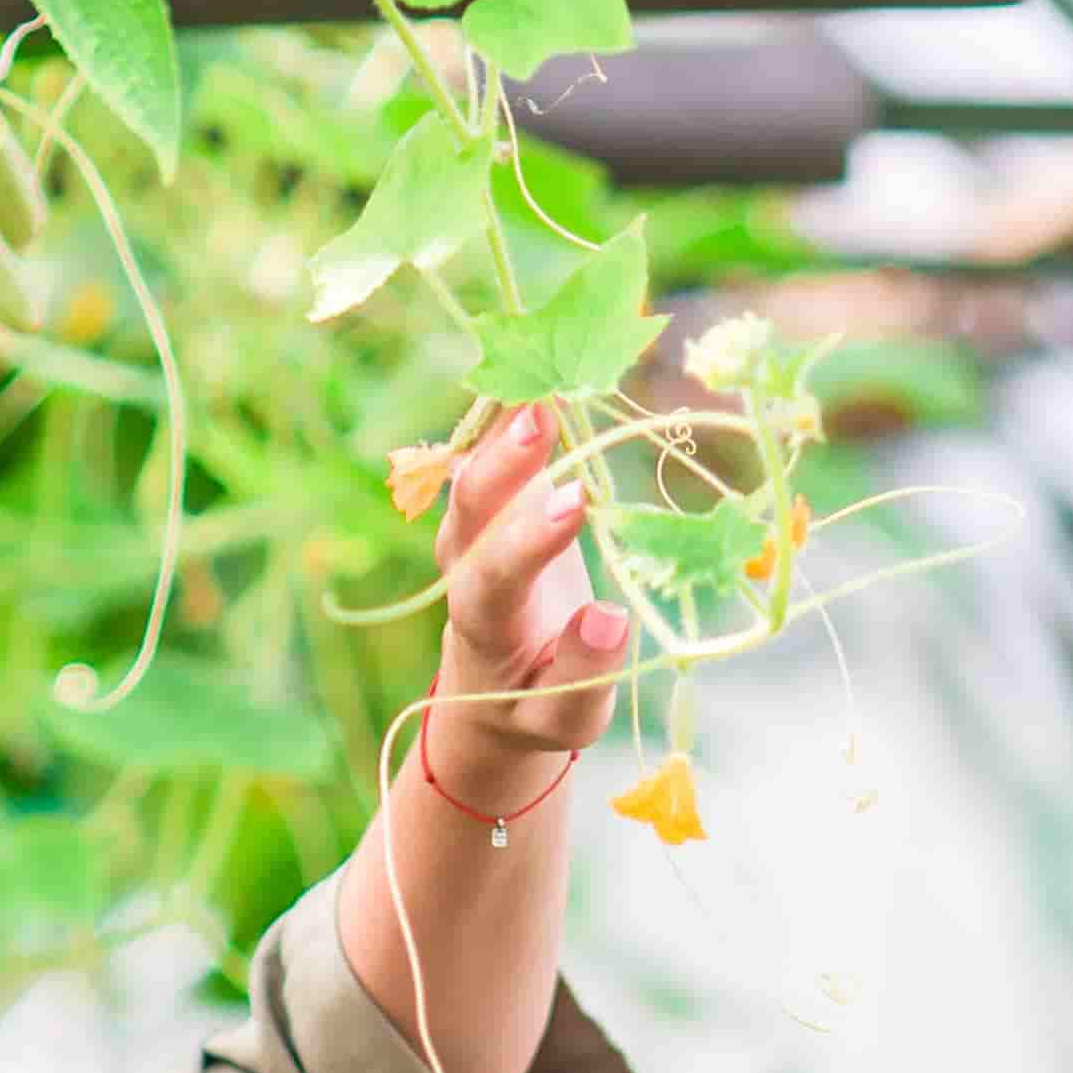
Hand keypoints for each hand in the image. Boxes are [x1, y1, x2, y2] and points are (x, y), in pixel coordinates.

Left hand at [422, 405, 631, 813]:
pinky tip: (544, 358)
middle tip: (541, 413)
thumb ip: (582, 672)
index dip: (530, 540)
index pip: (494, 579)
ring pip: (475, 465)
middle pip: (468, 510)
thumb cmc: (535, 708)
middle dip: (504, 462)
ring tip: (544, 370)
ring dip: (505, 418)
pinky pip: (493, 446)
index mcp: (482, 625)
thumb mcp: (563, 714)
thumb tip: (610, 617)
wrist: (493, 689)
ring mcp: (469, 527)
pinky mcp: (488, 501)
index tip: (576, 503)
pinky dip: (515, 405)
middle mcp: (462, 567)